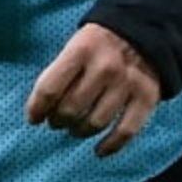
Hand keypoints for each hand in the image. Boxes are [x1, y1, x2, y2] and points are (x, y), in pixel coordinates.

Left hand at [25, 20, 162, 157]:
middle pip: (71, 109)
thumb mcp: (75, 45)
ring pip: (95, 123)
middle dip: (57, 120)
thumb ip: (59, 73)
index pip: (49, 89)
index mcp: (81, 50)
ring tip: (75, 128)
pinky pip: (126, 131)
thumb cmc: (99, 45)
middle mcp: (105, 67)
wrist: (144, 31)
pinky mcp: (148, 97)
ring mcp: (127, 83)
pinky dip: (111, 145)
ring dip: (79, 131)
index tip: (33, 118)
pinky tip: (99, 150)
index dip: (36, 109)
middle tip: (57, 120)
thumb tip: (41, 109)